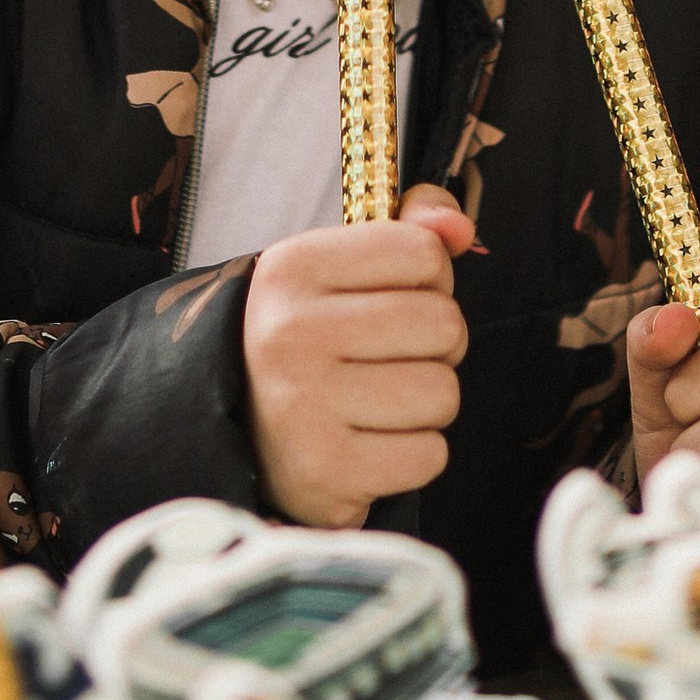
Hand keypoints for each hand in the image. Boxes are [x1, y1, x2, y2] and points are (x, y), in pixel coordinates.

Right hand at [244, 185, 471, 527]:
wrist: (241, 435)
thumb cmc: (310, 342)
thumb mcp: (340, 270)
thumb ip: (408, 229)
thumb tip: (458, 227)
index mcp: (292, 267)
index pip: (423, 253)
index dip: (428, 281)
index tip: (393, 302)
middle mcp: (289, 332)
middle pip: (443, 323)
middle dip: (435, 346)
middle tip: (392, 359)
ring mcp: (303, 405)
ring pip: (443, 392)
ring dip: (427, 404)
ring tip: (380, 402)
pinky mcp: (325, 471)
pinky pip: (430, 455)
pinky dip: (414, 453)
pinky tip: (372, 445)